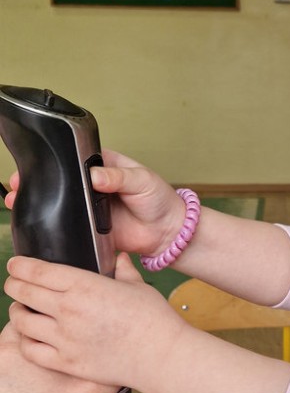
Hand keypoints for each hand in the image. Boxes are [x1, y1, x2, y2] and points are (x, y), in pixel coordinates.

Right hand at [4, 150, 185, 257]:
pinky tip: (39, 224)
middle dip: (38, 182)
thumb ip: (118, 177)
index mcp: (104, 167)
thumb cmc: (159, 200)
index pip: (73, 159)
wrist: (168, 232)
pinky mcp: (92, 229)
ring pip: (61, 203)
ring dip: (40, 203)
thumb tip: (95, 176)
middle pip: (61, 181)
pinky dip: (55, 226)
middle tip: (18, 185)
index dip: (53, 161)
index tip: (34, 164)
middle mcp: (93, 186)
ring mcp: (90, 208)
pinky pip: (70, 227)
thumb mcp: (142, 180)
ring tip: (17, 202)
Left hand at [5, 252, 185, 392]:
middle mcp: (68, 310)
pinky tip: (30, 337)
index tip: (15, 265)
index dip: (21, 266)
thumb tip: (120, 259)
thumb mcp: (138, 286)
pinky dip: (26, 341)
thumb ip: (123, 271)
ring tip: (20, 311)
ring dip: (16, 313)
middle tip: (14, 285)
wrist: (161, 356)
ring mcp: (65, 338)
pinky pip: (32, 351)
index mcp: (84, 286)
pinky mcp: (67, 362)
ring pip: (22, 322)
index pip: (38, 271)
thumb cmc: (154, 320)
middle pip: (24, 293)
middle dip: (14, 286)